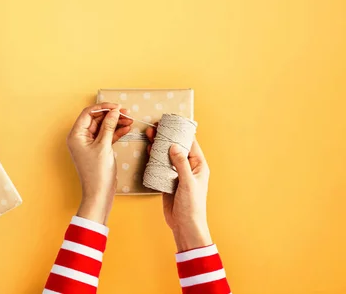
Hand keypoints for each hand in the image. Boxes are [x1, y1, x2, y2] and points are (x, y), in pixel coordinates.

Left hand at [67, 103, 132, 224]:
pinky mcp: (97, 149)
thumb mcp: (104, 146)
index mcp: (76, 135)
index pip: (88, 113)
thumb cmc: (97, 173)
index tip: (117, 107)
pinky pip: (106, 136)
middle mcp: (80, 138)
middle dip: (111, 115)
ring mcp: (89, 144)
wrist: (99, 193)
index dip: (103, 108)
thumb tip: (114, 112)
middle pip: (96, 119)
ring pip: (103, 127)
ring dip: (116, 123)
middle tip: (126, 113)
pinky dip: (116, 132)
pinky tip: (126, 129)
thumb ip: (108, 127)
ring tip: (130, 120)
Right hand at [146, 127, 212, 251]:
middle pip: (176, 147)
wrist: (184, 226)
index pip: (190, 144)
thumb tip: (174, 146)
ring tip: (149, 136)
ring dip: (158, 146)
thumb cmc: (192, 206)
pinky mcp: (167, 181)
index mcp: (199, 166)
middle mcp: (188, 168)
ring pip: (166, 155)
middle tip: (155, 128)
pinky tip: (148, 151)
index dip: (180, 132)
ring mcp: (177, 174)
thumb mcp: (188, 183)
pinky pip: (160, 166)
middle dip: (166, 137)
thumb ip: (181, 164)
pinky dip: (154, 158)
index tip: (169, 122)